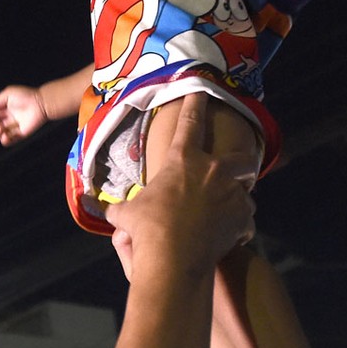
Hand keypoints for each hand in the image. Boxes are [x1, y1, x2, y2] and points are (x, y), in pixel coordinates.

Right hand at [0, 85, 48, 145]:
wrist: (41, 104)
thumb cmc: (25, 96)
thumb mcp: (7, 94)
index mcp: (2, 104)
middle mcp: (6, 115)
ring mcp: (12, 125)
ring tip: (0, 127)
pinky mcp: (20, 133)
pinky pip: (9, 140)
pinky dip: (5, 140)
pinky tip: (5, 136)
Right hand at [105, 97, 253, 277]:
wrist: (174, 257)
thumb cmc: (148, 229)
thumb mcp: (127, 216)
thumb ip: (119, 209)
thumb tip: (101, 208)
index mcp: (184, 160)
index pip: (190, 122)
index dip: (195, 104)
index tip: (202, 90)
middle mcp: (213, 171)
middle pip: (239, 157)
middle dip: (243, 161)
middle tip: (241, 169)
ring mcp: (232, 194)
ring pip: (246, 192)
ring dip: (239, 200)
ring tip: (230, 211)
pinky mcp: (242, 218)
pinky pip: (246, 221)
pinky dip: (240, 227)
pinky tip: (232, 236)